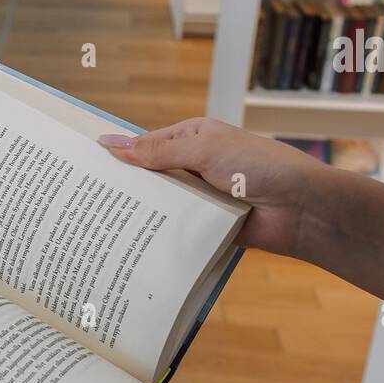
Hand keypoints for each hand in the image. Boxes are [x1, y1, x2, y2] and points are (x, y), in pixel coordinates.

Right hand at [98, 117, 329, 256]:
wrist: (302, 208)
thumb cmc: (259, 166)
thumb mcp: (203, 150)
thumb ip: (156, 152)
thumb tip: (109, 144)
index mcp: (193, 138)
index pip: (144, 146)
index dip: (116, 157)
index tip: (83, 169)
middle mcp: (195, 166)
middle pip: (150, 178)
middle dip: (124, 189)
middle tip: (82, 203)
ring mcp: (201, 197)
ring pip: (162, 206)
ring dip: (142, 214)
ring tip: (98, 226)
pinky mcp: (208, 226)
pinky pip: (178, 229)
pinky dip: (162, 235)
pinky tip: (133, 244)